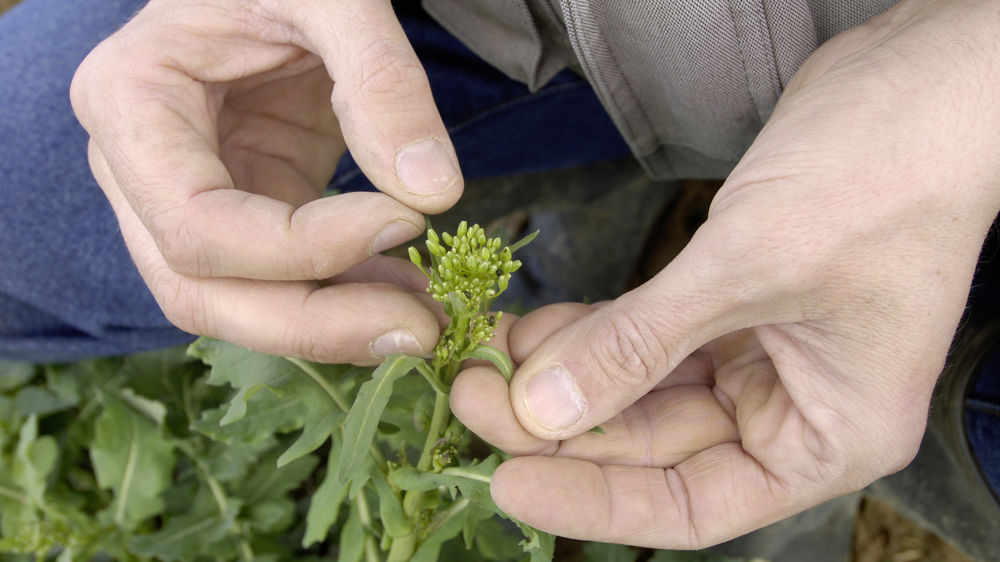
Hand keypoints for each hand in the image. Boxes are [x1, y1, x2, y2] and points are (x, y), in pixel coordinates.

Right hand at [70, 0, 461, 361]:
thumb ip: (382, 81)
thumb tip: (435, 191)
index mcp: (130, 102)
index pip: (197, 225)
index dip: (302, 248)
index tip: (405, 220)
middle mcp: (139, 168)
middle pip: (200, 290)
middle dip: (313, 324)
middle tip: (420, 331)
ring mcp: (186, 197)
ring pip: (237, 303)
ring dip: (332, 326)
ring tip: (424, 318)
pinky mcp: (241, 209)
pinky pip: (281, 281)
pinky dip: (344, 297)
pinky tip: (407, 293)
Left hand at [451, 0, 999, 547]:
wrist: (919, 81)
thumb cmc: (880, 179)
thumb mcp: (749, 269)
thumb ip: (640, 344)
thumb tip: (541, 410)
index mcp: (829, 436)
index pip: (694, 505)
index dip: (596, 501)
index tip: (509, 484)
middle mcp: (793, 407)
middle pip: (655, 445)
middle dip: (561, 423)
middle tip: (475, 396)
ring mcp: (758, 352)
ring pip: (641, 387)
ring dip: (565, 373)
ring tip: (488, 358)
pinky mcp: (728, 300)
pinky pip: (644, 332)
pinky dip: (590, 329)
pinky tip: (532, 326)